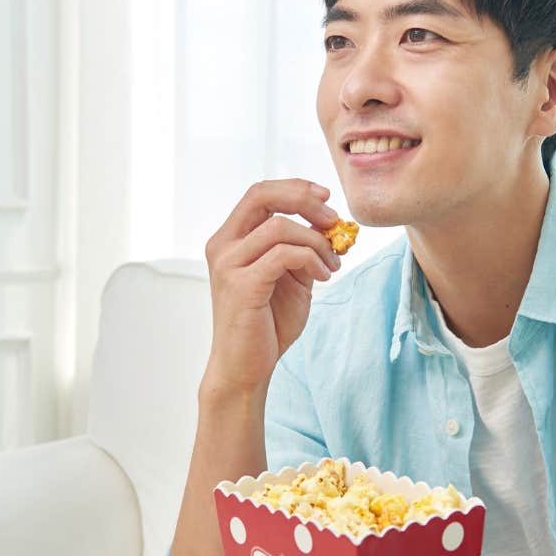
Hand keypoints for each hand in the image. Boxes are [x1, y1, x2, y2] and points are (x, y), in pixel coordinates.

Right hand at [201, 180, 345, 395]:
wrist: (247, 367)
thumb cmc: (267, 324)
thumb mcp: (292, 277)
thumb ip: (304, 248)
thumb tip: (330, 222)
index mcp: (230, 239)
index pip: (259, 193)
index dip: (295, 188)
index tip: (327, 198)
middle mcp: (222, 246)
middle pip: (262, 196)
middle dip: (304, 200)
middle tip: (334, 219)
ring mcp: (228, 265)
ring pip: (279, 227)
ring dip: (316, 241)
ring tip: (332, 264)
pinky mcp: (240, 286)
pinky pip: (284, 255)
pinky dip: (311, 259)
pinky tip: (324, 277)